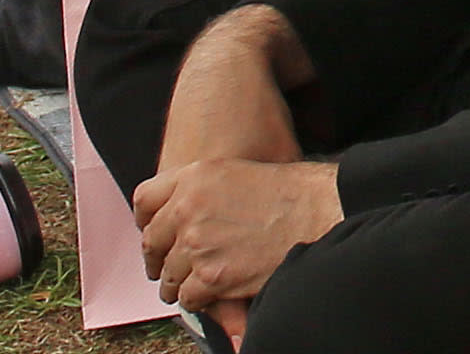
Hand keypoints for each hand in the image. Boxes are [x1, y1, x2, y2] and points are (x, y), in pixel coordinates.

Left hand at [133, 150, 337, 317]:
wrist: (324, 210)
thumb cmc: (294, 189)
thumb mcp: (241, 170)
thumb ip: (205, 189)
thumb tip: (186, 214)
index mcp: (195, 176)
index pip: (145, 199)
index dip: (147, 220)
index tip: (156, 232)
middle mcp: (187, 208)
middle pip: (152, 243)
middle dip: (160, 259)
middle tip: (170, 265)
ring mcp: (197, 243)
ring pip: (169, 275)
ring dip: (180, 282)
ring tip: (196, 282)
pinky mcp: (211, 276)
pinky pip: (189, 296)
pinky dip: (201, 299)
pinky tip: (215, 291)